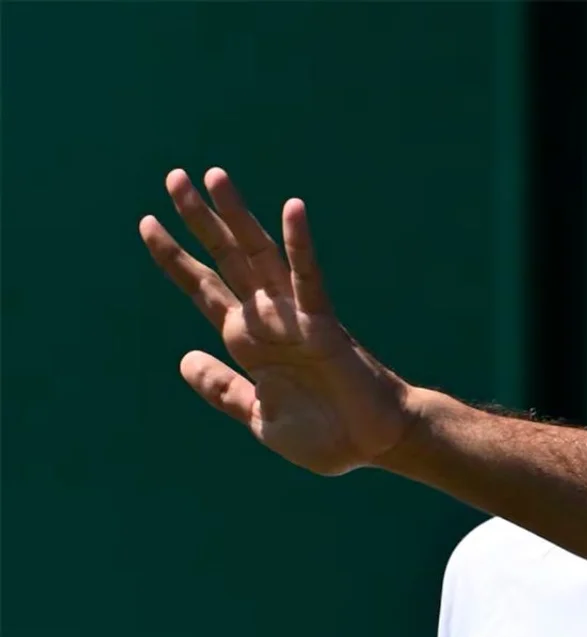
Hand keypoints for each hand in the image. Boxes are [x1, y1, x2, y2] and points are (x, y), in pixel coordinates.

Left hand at [140, 168, 412, 475]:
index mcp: (248, 342)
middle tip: (174, 177)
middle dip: (198, 220)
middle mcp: (268, 320)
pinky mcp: (324, 325)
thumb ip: (223, 388)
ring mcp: (295, 318)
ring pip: (259, 256)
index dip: (175, 258)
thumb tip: (184, 358)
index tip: (147, 222)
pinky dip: (300, 245)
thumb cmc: (325, 435)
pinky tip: (292, 209)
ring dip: (236, 218)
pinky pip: (309, 279)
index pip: (204, 289)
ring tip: (214, 178)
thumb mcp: (258, 416)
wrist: (375, 445)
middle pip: (226, 259)